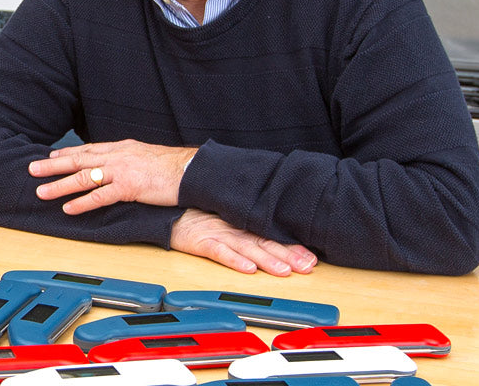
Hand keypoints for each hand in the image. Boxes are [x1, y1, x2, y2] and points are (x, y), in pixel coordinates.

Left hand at [29, 139, 196, 214]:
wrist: (191, 170)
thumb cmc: (172, 167)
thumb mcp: (145, 155)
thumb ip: (128, 159)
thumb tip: (118, 165)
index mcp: (121, 148)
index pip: (88, 149)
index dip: (67, 153)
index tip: (51, 155)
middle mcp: (117, 156)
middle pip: (79, 159)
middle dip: (53, 165)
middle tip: (32, 169)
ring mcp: (122, 171)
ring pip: (84, 177)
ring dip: (60, 185)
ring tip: (42, 191)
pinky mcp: (129, 188)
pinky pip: (101, 196)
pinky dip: (82, 202)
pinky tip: (68, 208)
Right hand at [171, 208, 317, 275]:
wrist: (167, 208)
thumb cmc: (196, 215)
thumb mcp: (224, 217)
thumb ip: (245, 227)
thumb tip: (272, 241)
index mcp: (240, 222)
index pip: (270, 235)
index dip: (291, 246)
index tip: (311, 258)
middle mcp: (233, 227)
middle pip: (264, 242)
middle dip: (287, 255)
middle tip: (307, 266)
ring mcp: (217, 233)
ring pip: (246, 247)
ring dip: (266, 259)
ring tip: (283, 270)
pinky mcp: (200, 241)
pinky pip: (218, 251)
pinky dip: (233, 259)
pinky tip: (247, 268)